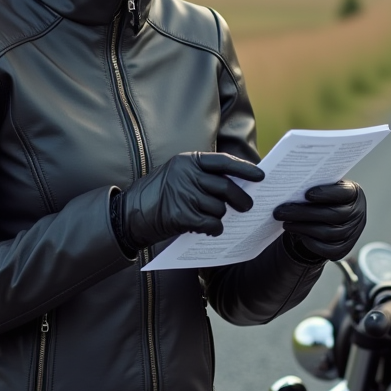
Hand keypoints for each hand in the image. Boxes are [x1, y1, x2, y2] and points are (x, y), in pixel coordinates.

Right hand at [119, 152, 263, 249]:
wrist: (130, 214)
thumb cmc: (158, 195)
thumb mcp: (178, 174)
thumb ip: (203, 176)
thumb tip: (238, 186)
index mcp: (188, 160)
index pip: (223, 162)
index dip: (244, 169)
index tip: (261, 176)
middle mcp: (187, 174)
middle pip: (226, 187)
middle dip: (241, 199)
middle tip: (248, 206)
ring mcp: (184, 194)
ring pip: (219, 208)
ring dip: (221, 217)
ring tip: (213, 218)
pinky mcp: (182, 215)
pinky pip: (211, 224)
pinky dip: (214, 229)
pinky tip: (210, 230)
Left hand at [273, 180, 366, 261]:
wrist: (329, 219)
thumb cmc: (323, 199)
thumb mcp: (324, 188)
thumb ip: (314, 185)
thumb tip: (290, 186)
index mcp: (354, 194)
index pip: (343, 193)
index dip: (327, 194)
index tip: (307, 194)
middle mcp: (358, 214)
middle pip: (333, 215)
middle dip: (304, 213)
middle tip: (281, 211)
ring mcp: (353, 233)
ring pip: (328, 233)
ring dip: (303, 228)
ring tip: (285, 223)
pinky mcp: (344, 249)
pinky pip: (327, 250)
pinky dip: (310, 243)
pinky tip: (298, 234)